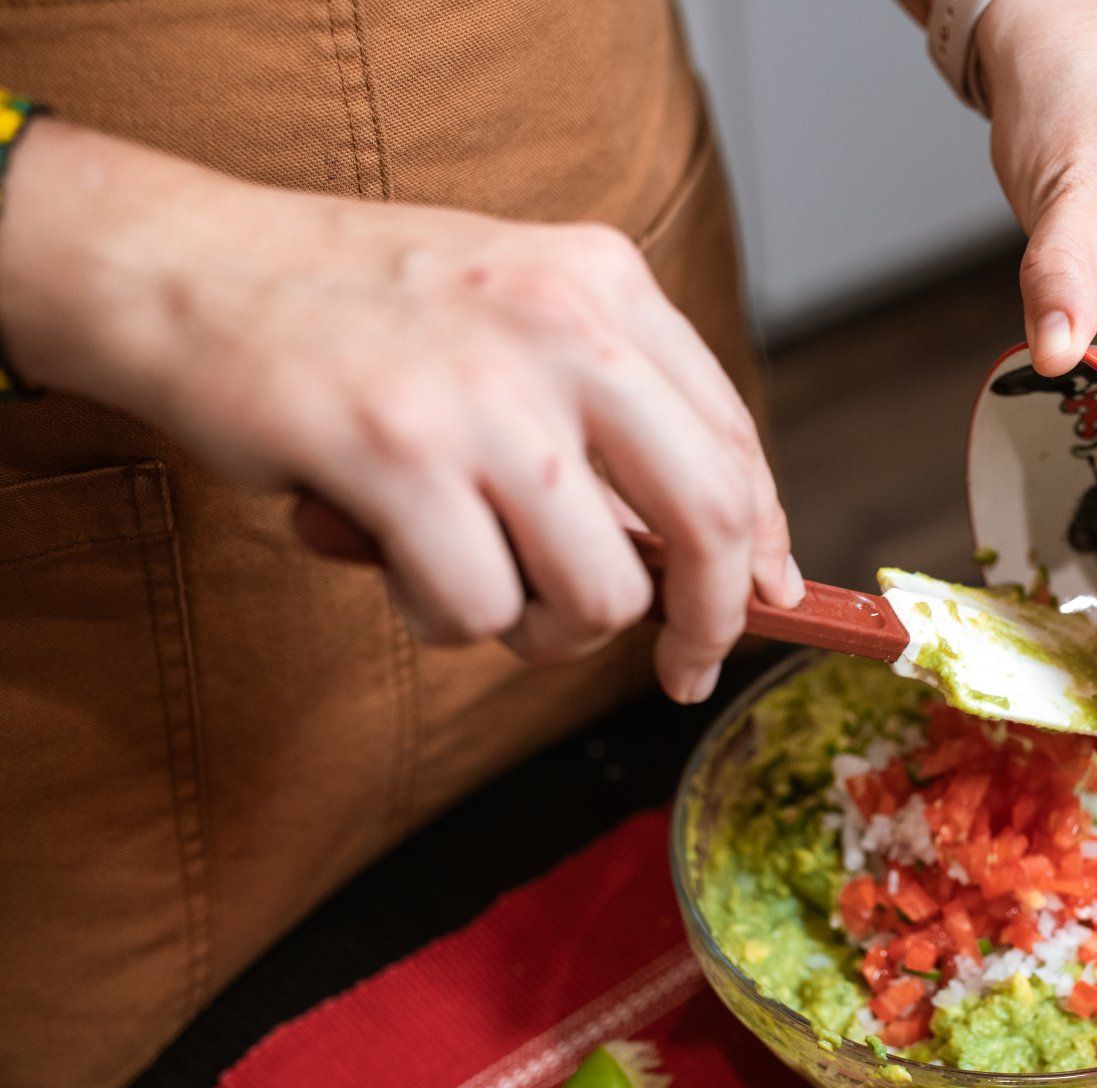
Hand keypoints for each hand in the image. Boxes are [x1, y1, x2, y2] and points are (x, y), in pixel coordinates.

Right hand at [0, 121, 799, 699]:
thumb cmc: (356, 308)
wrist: (184, 263)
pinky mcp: (398, 456)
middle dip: (706, 622)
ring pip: (595, 593)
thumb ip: (610, 412)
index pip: (734, 440)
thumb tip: (711, 559)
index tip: (764, 600)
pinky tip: (386, 555)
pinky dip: (439, 615)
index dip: (763, 542)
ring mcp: (484, 393)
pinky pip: (476, 611)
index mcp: (606, 282)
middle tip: (680, 668)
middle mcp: (566, 326)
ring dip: (539, 626)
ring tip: (465, 571)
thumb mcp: (514, 309)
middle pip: (712, 521)